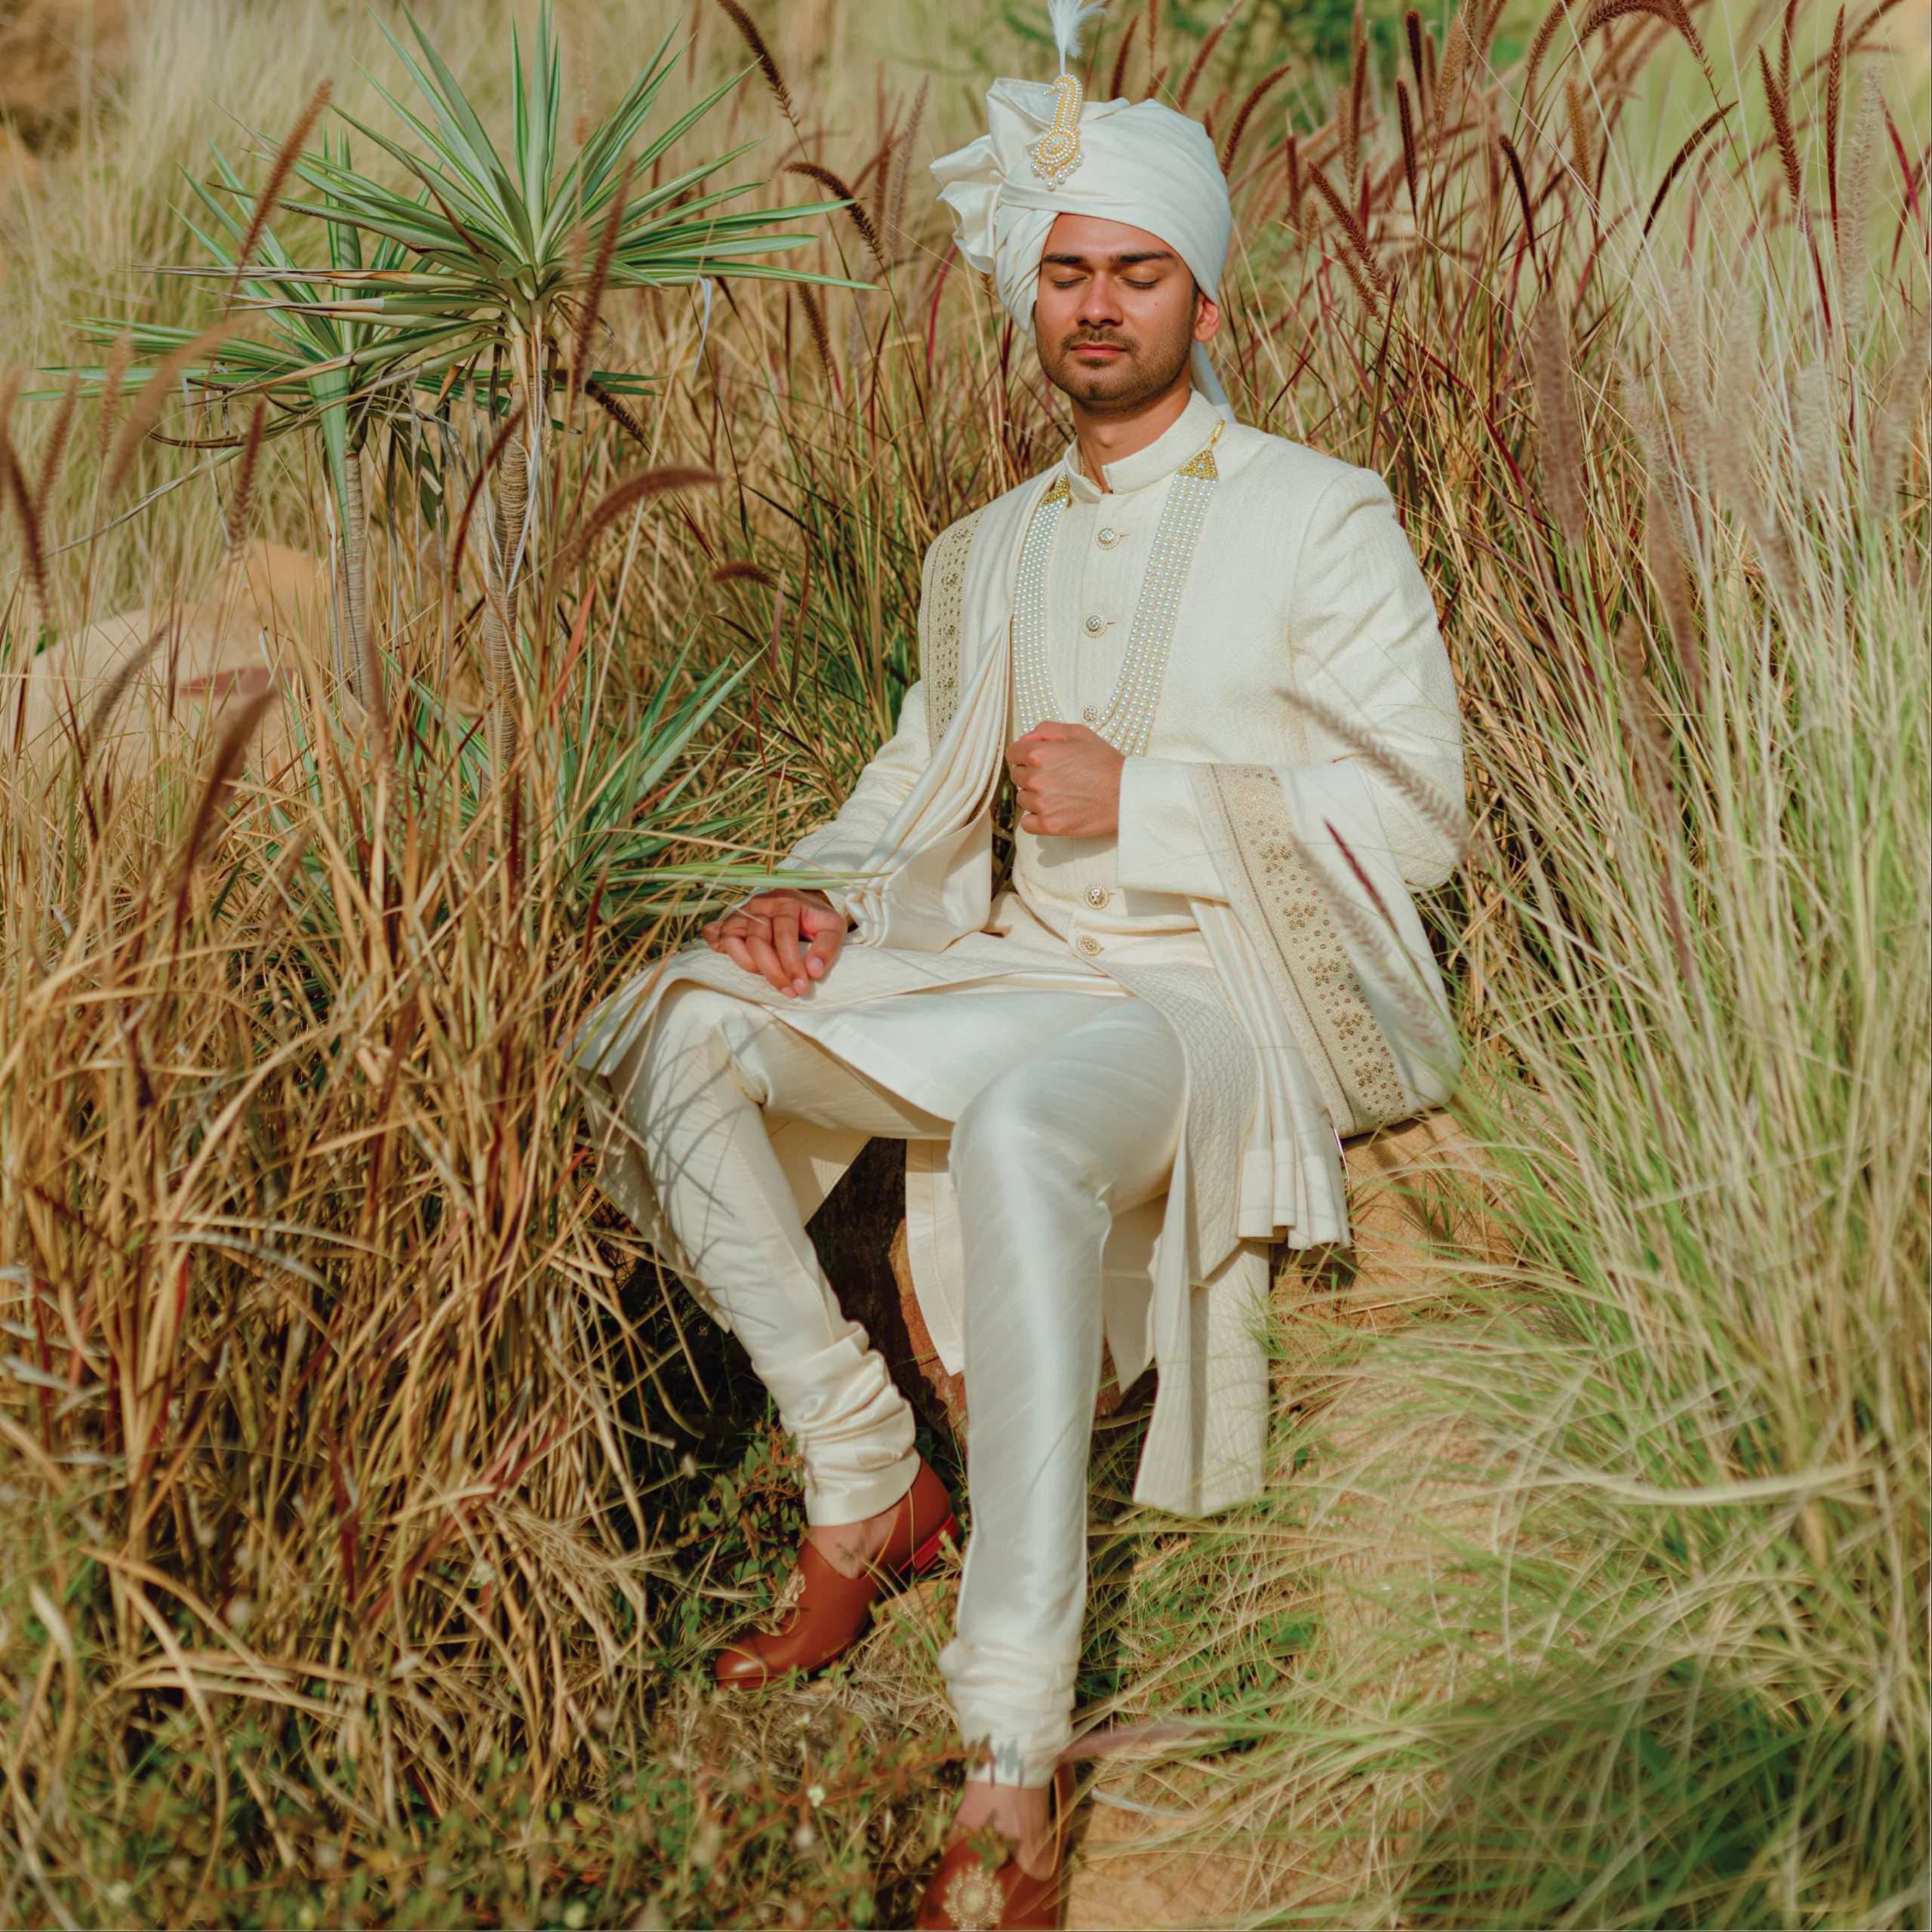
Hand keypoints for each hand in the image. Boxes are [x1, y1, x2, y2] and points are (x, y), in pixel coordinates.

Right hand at [702, 887, 846, 996]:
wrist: (801, 907)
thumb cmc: (816, 920)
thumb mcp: (832, 927)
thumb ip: (828, 946)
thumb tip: (814, 971)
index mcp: (786, 901)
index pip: (784, 935)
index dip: (791, 964)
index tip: (801, 987)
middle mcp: (760, 904)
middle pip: (757, 941)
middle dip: (773, 971)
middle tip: (789, 991)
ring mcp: (742, 912)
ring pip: (732, 939)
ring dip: (748, 964)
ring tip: (766, 978)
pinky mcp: (730, 922)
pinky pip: (715, 934)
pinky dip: (719, 947)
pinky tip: (730, 958)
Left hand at [1005, 721, 1124, 836]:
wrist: (1126, 793)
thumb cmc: (1105, 762)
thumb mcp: (1079, 733)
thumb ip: (1047, 730)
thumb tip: (1026, 739)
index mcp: (1038, 754)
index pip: (1013, 754)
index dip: (1024, 756)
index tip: (1038, 761)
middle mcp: (1035, 779)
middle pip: (1017, 777)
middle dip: (1032, 775)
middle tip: (1056, 777)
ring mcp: (1041, 804)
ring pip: (1023, 799)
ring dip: (1035, 797)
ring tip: (1061, 794)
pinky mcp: (1049, 825)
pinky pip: (1027, 823)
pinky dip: (1036, 819)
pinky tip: (1053, 812)